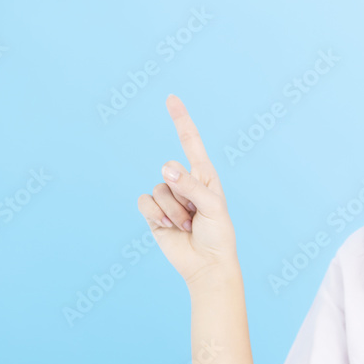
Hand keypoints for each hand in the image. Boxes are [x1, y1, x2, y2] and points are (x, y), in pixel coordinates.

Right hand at [137, 94, 238, 285]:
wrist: (206, 264)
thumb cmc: (218, 234)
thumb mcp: (212, 206)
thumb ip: (190, 185)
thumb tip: (165, 169)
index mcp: (204, 174)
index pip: (190, 141)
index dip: (180, 119)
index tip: (171, 98)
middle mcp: (184, 182)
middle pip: (170, 170)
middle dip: (183, 193)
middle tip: (197, 214)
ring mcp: (168, 197)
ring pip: (158, 188)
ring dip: (174, 211)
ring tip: (188, 225)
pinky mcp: (153, 213)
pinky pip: (145, 202)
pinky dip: (157, 215)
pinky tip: (171, 228)